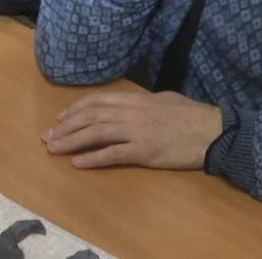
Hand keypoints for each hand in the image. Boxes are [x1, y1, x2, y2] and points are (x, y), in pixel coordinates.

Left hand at [43, 91, 222, 169]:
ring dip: (72, 141)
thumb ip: (144, 101)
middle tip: (48, 136)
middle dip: (66, 126)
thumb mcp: (165, 99)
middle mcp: (132, 112)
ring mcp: (137, 131)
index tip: (60, 118)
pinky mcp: (144, 151)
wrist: (213, 132)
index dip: (75, 109)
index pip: (98, 101)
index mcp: (136, 99)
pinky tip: (77, 162)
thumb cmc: (192, 115)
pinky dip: (92, 158)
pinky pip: (112, 154)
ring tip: (54, 149)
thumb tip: (132, 104)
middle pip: (91, 116)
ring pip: (96, 133)